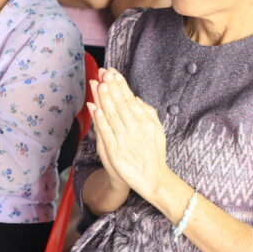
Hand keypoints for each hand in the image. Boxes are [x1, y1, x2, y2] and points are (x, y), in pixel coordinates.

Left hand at [87, 68, 169, 200]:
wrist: (152, 179)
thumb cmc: (153, 153)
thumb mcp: (157, 130)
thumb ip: (148, 113)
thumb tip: (136, 98)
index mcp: (145, 122)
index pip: (130, 99)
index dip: (120, 85)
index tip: (113, 72)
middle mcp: (135, 128)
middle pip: (120, 104)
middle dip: (111, 87)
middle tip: (104, 72)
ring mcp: (125, 140)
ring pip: (112, 115)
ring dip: (104, 99)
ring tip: (97, 84)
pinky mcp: (115, 151)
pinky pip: (106, 133)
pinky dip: (100, 120)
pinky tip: (95, 108)